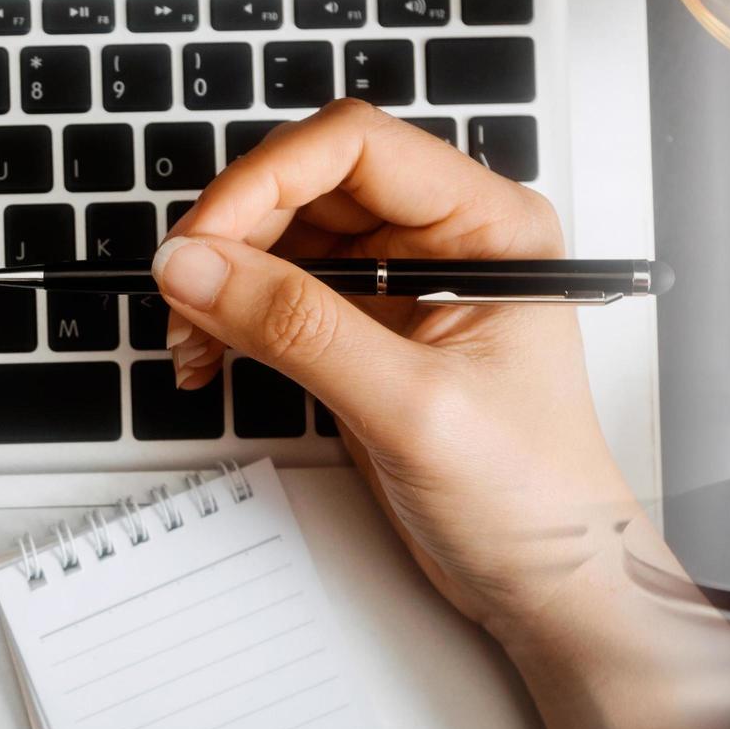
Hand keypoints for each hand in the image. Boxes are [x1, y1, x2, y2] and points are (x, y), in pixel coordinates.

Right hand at [155, 99, 630, 635]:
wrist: (546, 582)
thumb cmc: (532, 495)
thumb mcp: (412, 408)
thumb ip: (302, 330)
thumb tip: (202, 267)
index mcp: (490, 225)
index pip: (358, 146)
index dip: (268, 178)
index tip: (204, 238)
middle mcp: (448, 238)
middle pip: (311, 183)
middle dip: (235, 233)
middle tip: (183, 295)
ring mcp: (406, 284)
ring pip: (286, 237)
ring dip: (226, 278)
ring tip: (191, 338)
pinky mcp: (371, 331)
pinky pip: (284, 293)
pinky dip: (235, 317)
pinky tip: (211, 356)